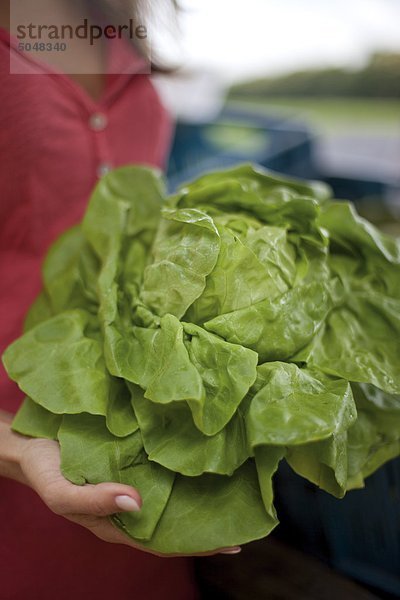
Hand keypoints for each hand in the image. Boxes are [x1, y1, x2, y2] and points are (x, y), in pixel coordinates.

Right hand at [17, 434, 240, 557]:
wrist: (31, 443)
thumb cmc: (45, 471)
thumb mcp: (62, 493)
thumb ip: (95, 501)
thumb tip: (138, 503)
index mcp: (118, 522)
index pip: (165, 541)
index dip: (199, 544)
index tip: (233, 541)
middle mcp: (132, 504)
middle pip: (175, 519)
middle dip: (208, 520)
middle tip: (245, 511)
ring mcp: (133, 481)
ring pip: (173, 493)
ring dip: (200, 492)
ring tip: (234, 485)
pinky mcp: (132, 459)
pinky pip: (162, 467)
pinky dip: (182, 467)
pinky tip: (201, 455)